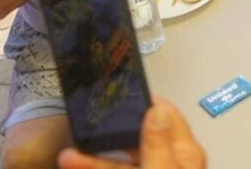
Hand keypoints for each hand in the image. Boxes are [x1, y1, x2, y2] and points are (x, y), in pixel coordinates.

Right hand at [58, 98, 205, 168]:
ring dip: (93, 158)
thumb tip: (156, 110)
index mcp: (184, 154)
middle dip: (109, 132)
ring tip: (66, 157)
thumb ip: (157, 145)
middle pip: (137, 138)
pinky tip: (73, 166)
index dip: (144, 101)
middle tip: (85, 120)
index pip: (166, 115)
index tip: (119, 89)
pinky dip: (94, 168)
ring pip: (120, 162)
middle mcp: (169, 162)